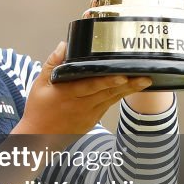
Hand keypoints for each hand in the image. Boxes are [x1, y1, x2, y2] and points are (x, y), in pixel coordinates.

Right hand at [13, 41, 150, 138]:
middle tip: (145, 77)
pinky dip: (119, 97)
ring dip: (128, 90)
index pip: (91, 86)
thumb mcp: (39, 84)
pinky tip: (130, 89)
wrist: (38, 138)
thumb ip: (52, 64)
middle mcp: (81, 105)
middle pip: (107, 93)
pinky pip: (108, 106)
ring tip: (145, 81)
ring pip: (111, 100)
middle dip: (127, 84)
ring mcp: (89, 114)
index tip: (121, 76)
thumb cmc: (38, 110)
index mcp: (67, 94)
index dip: (107, 81)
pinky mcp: (92, 120)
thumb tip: (64, 45)